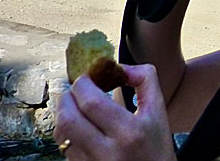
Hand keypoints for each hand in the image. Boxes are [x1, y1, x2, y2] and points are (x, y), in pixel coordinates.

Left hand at [54, 64, 175, 160]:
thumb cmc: (157, 146)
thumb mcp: (158, 110)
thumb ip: (145, 79)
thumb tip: (119, 66)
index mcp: (130, 132)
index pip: (92, 103)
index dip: (82, 85)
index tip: (86, 77)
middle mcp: (108, 152)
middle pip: (69, 119)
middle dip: (66, 98)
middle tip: (74, 89)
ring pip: (61, 135)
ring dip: (63, 114)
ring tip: (73, 105)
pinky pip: (64, 149)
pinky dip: (66, 133)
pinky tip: (77, 126)